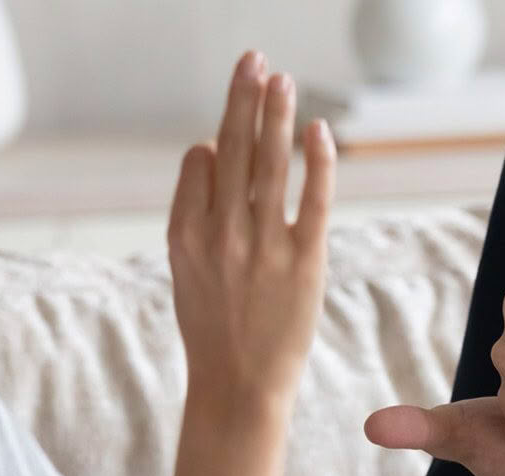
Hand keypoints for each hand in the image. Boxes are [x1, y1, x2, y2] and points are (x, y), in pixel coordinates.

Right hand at [168, 51, 335, 411]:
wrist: (239, 387)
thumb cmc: (215, 327)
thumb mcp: (186, 268)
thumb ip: (192, 208)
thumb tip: (207, 148)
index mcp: (186, 234)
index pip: (201, 163)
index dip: (219, 136)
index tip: (236, 110)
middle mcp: (221, 234)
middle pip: (233, 150)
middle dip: (243, 99)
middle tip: (254, 59)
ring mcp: (262, 246)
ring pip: (270, 164)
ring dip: (276, 116)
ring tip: (281, 79)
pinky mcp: (303, 262)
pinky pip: (312, 199)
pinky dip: (316, 161)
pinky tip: (318, 131)